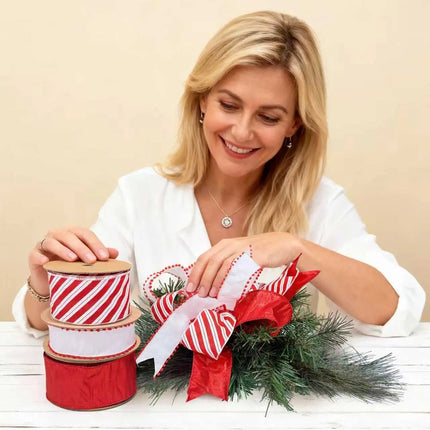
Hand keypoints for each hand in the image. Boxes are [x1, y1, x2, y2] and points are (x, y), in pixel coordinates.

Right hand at [28, 226, 117, 294]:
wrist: (51, 281)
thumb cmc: (71, 267)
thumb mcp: (86, 261)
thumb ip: (100, 255)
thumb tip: (116, 253)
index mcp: (73, 234)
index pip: (86, 234)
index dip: (96, 244)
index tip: (105, 257)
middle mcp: (58, 235)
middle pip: (70, 236)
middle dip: (82, 248)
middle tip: (92, 260)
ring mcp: (44, 244)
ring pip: (53, 242)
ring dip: (63, 250)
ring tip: (73, 260)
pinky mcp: (33, 255)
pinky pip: (36, 253)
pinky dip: (40, 256)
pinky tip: (46, 262)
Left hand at [186, 232, 301, 297]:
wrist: (283, 245)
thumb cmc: (262, 252)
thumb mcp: (240, 255)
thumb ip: (227, 264)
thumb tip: (212, 283)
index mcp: (225, 244)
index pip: (204, 257)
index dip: (195, 272)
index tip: (190, 287)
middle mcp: (230, 244)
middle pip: (209, 261)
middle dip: (200, 278)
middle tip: (197, 293)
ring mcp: (240, 249)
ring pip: (219, 264)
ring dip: (212, 281)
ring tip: (208, 295)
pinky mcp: (251, 255)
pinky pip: (235, 267)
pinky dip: (226, 279)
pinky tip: (224, 290)